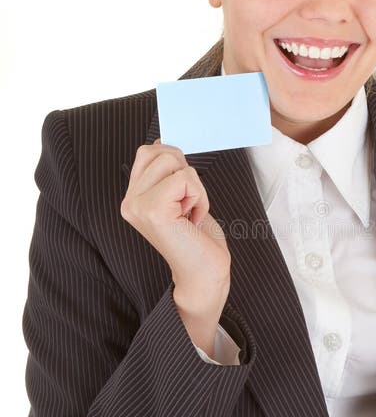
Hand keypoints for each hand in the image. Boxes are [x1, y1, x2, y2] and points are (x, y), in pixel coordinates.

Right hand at [121, 139, 230, 316]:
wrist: (204, 273)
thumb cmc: (196, 237)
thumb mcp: (179, 195)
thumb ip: (165, 172)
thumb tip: (159, 143)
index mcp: (132, 197)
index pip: (148, 152)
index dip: (176, 166)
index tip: (181, 197)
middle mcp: (129, 202)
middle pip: (161, 152)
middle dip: (186, 174)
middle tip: (186, 206)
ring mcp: (138, 206)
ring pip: (174, 163)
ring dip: (195, 187)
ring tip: (189, 213)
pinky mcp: (154, 210)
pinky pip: (185, 179)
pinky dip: (200, 196)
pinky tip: (193, 219)